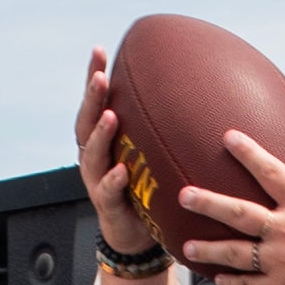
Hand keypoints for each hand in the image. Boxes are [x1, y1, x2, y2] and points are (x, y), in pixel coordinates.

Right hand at [74, 49, 156, 254]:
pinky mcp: (107, 206)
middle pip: (87, 122)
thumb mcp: (151, 153)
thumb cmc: (144, 187)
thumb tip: (197, 94)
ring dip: (101, 134)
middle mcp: (95, 156)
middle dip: (93, 98)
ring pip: (93, 154)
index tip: (100, 50)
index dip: (94, 77)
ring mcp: (97, 181)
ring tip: (110, 116)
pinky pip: (108, 191)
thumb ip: (161, 128)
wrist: (135, 235)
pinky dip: (114, 180)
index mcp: (103, 140)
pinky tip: (121, 170)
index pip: (96, 103)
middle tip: (101, 77)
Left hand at [179, 133, 284, 284]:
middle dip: (208, 203)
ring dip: (208, 249)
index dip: (249, 153)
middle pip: (239, 213)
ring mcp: (281, 263)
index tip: (228, 137)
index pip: (272, 172)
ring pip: (234, 253)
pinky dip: (230, 282)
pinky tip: (216, 277)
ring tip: (186, 245)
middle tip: (184, 195)